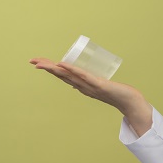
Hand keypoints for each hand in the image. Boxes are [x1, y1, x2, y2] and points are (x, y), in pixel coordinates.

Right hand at [29, 58, 152, 134]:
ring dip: (54, 68)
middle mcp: (83, 87)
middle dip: (46, 67)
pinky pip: (84, 76)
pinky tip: (63, 65)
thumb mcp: (100, 86)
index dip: (50, 68)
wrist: (130, 102)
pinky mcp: (99, 84)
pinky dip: (73, 70)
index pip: (63, 75)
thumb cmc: (117, 93)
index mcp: (81, 86)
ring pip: (69, 75)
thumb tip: (84, 77)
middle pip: (61, 75)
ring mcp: (89, 86)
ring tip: (42, 63)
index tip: (38, 62)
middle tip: (32, 61)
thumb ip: (92, 82)